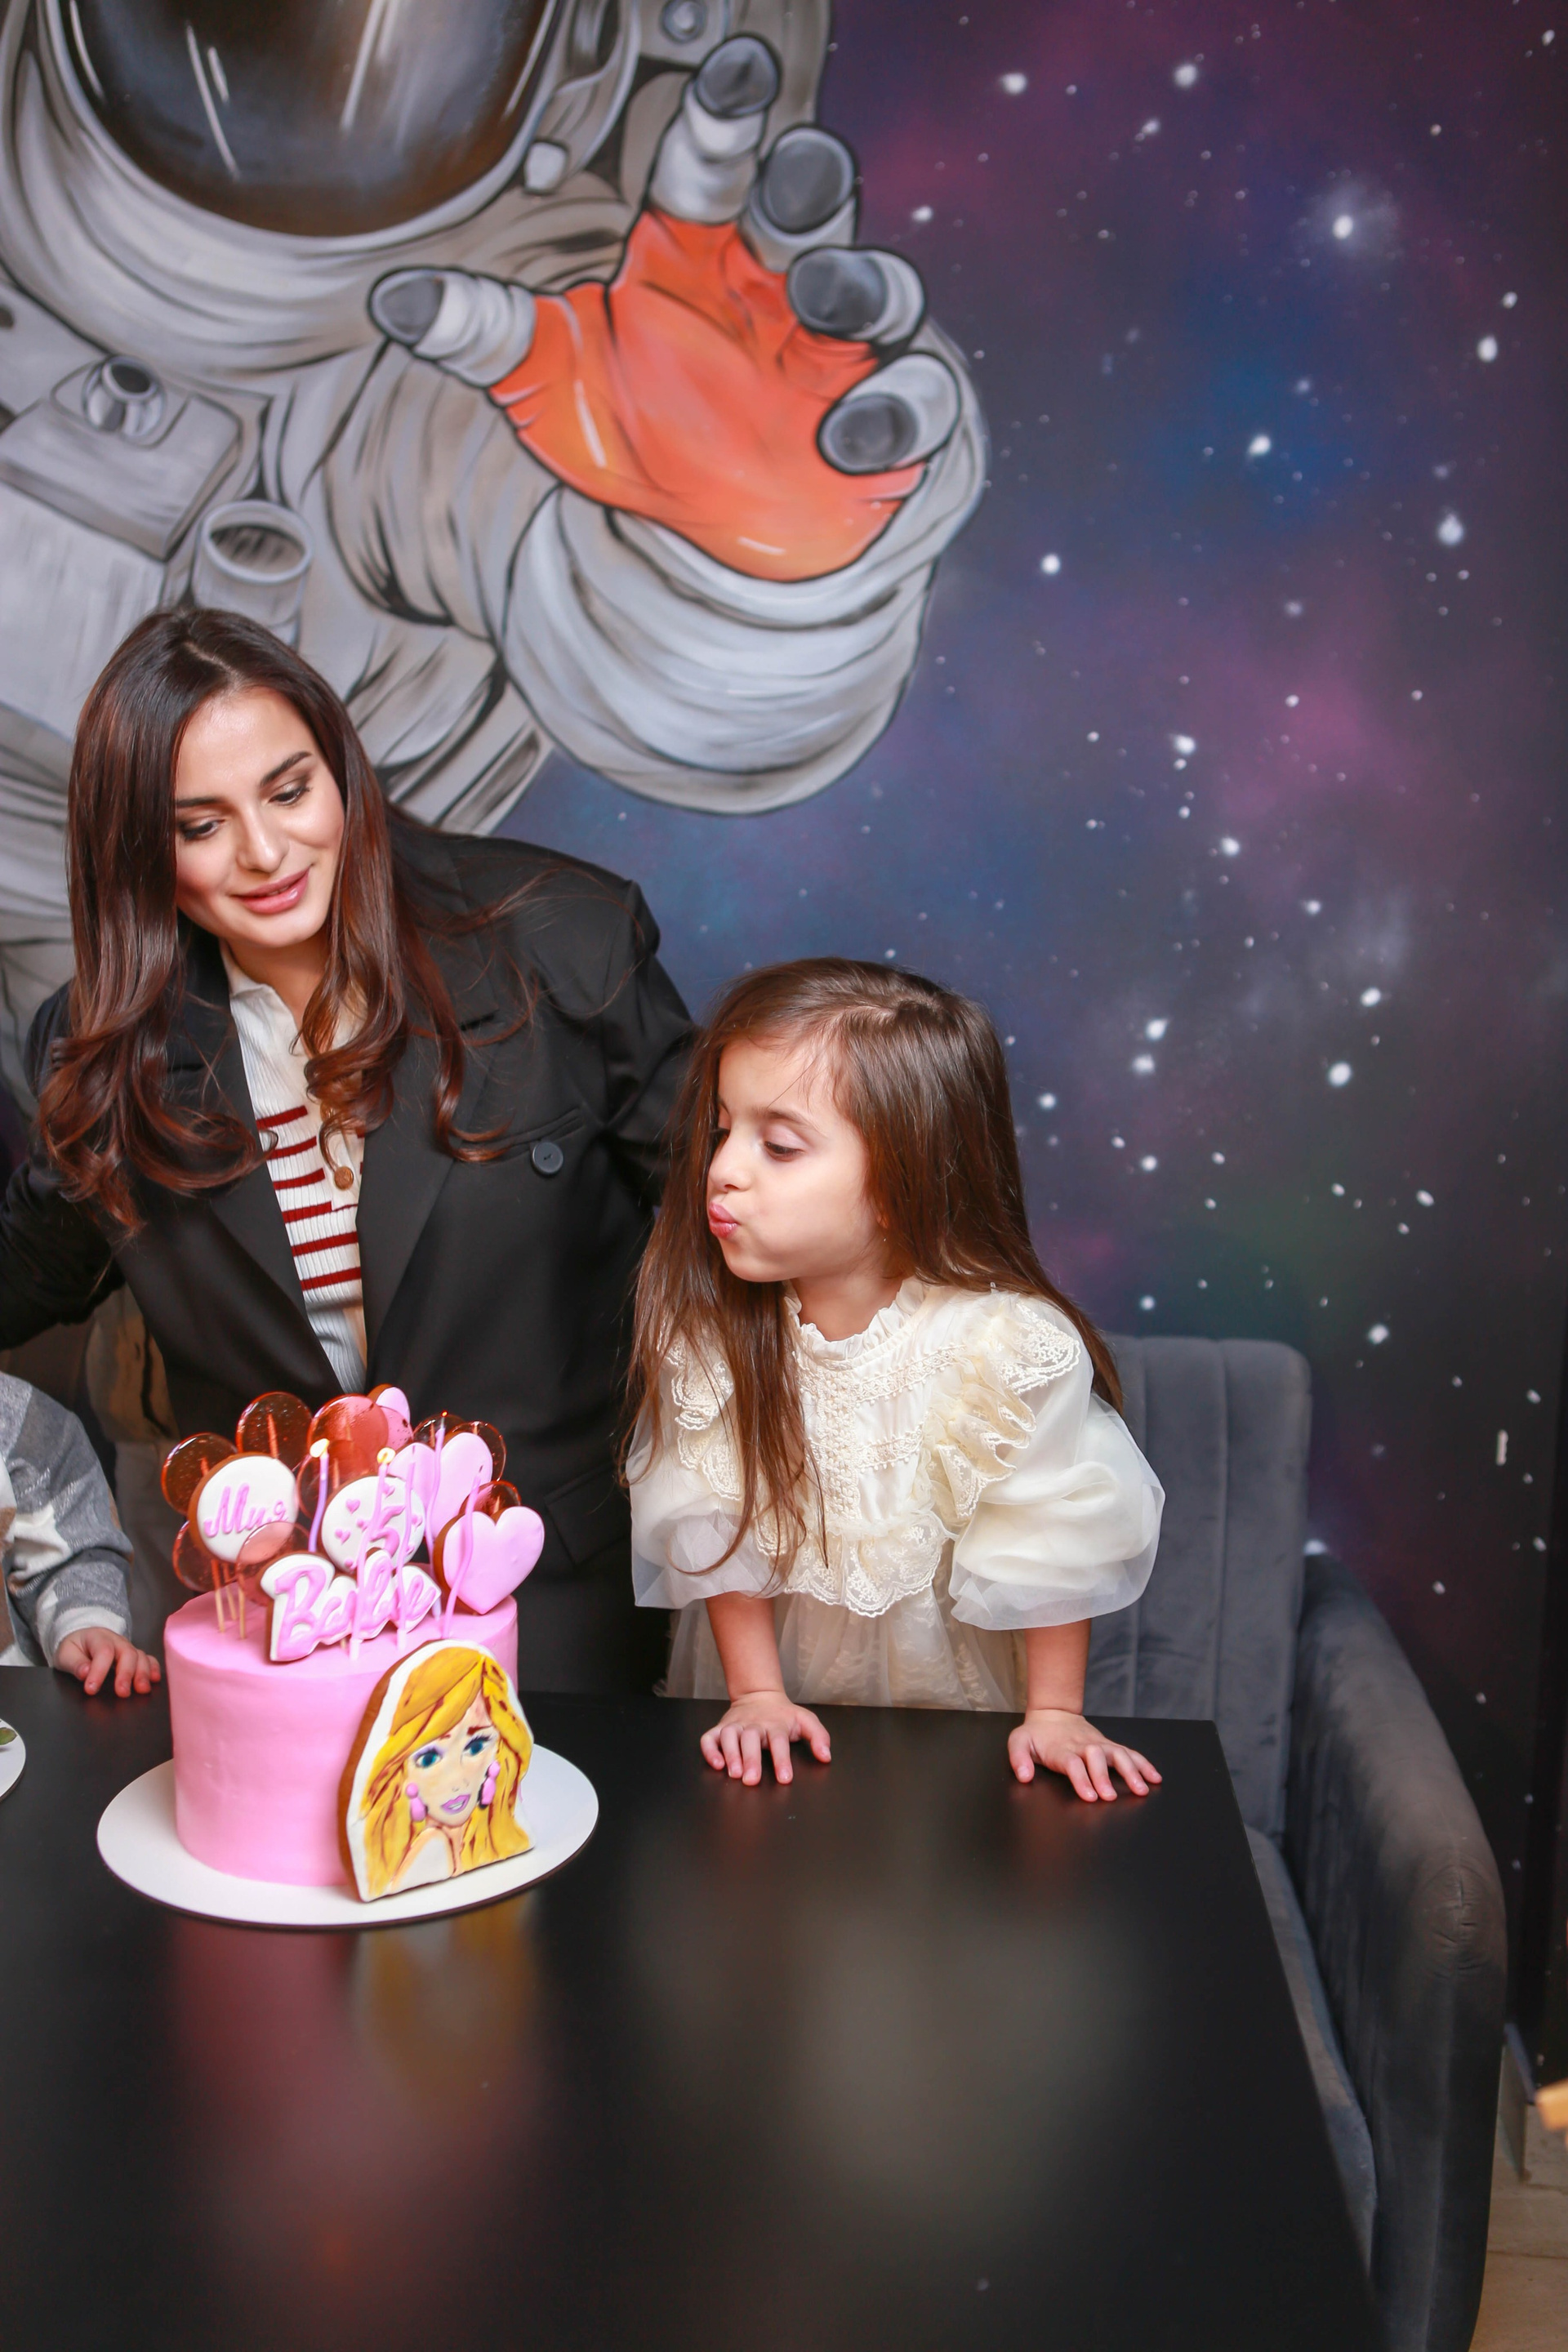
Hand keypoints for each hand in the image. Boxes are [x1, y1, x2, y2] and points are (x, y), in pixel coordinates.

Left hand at [55, 1628, 161, 1698]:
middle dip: (126, 1673)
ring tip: (142, 1689)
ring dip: (143, 1673)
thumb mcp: (65, 1654)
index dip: (99, 1671)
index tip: (91, 1689)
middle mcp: (116, 1640)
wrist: (82, 1638)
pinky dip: (153, 1668)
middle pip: (127, 1652)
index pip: (103, 1651)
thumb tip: (85, 1673)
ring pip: (140, 1656)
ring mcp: (127, 1647)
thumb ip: (74, 1663)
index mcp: (97, 1637)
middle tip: (122, 1693)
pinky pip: (148, 1658)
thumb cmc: (74, 1648)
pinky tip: (154, 1680)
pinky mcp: (134, 1655)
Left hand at [370, 37, 961, 581]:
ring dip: (857, 281)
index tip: (733, 74)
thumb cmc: (646, 435)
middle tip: (791, 183)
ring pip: (877, 283)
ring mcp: (840, 351)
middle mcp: (777, 283)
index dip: (727, 118)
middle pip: (813, 198)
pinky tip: (843, 438)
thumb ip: (485, 334)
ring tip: (820, 297)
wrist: (715, 545)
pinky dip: (891, 409)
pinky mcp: (890, 422)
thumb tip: (392, 299)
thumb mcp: (552, 386)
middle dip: (809, 181)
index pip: (713, 165)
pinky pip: (915, 393)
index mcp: (697, 252)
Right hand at [700, 1688, 831, 1785]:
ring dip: (730, 1755)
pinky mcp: (720, 1729)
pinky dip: (709, 1750)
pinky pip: (709, 1738)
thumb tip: (826, 1756)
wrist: (759, 1696)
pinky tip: (716, 1764)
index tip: (785, 1778)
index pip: (779, 1741)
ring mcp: (735, 1726)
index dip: (781, 1759)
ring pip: (728, 1737)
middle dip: (751, 1760)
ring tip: (734, 1774)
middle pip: (750, 1739)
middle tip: (752, 1780)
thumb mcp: (805, 1721)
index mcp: (775, 1724)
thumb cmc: (783, 1715)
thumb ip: (819, 1736)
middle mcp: (753, 1725)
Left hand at [1008, 1709, 1160, 1800]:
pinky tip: (1155, 1777)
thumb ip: (1018, 1759)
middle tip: (1110, 1797)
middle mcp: (1083, 1746)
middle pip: (1097, 1758)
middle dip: (1104, 1777)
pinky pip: (1129, 1753)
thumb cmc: (1036, 1734)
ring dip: (1131, 1771)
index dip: (1081, 1779)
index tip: (1089, 1795)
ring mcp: (1099, 1744)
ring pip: (1118, 1754)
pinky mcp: (1109, 1745)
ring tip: (1142, 1789)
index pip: (1073, 1763)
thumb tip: (1024, 1776)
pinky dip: (1143, 1764)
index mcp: (1062, 1749)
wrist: (1053, 1714)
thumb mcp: (1018, 1742)